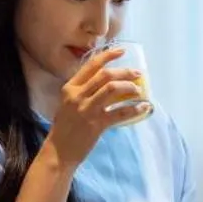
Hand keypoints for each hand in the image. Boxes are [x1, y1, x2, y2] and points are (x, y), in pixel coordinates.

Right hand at [44, 46, 143, 167]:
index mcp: (70, 87)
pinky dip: (135, 109)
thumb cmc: (65, 127)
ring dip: (130, 87)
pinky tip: (143, 108)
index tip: (122, 51)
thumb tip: (108, 82)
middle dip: (125, 72)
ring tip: (139, 91)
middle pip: (106, 75)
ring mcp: (87, 109)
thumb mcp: (68, 103)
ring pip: (113, 89)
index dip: (108, 55)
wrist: (59, 151)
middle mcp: (77, 95)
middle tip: (138, 74)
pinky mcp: (97, 124)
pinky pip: (120, 112)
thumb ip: (83, 91)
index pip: (91, 65)